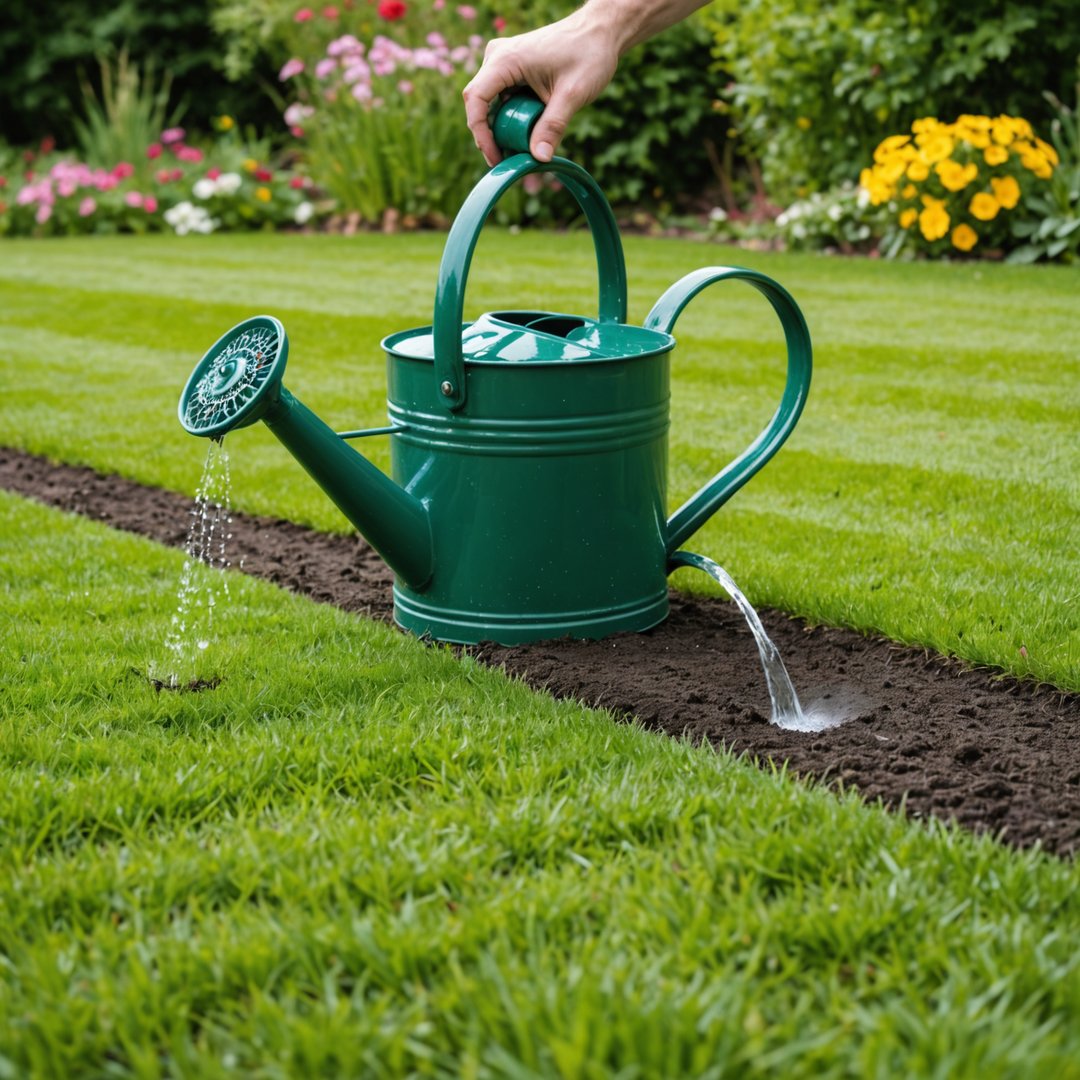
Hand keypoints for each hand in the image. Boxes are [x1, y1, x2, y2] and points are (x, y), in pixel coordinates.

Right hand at [462, 12, 619, 166]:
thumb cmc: (588, 54)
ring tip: (521, 150)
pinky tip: (527, 134)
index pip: (476, 100)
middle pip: (481, 105)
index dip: (481, 133)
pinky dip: (512, 119)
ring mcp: (503, 63)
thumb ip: (553, 127)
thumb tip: (539, 158)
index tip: (495, 158)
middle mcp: (498, 58)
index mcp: (506, 59)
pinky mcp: (511, 70)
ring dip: (504, 129)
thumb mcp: (572, 95)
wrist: (600, 32)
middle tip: (510, 161)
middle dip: (492, 136)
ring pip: (492, 105)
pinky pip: (503, 100)